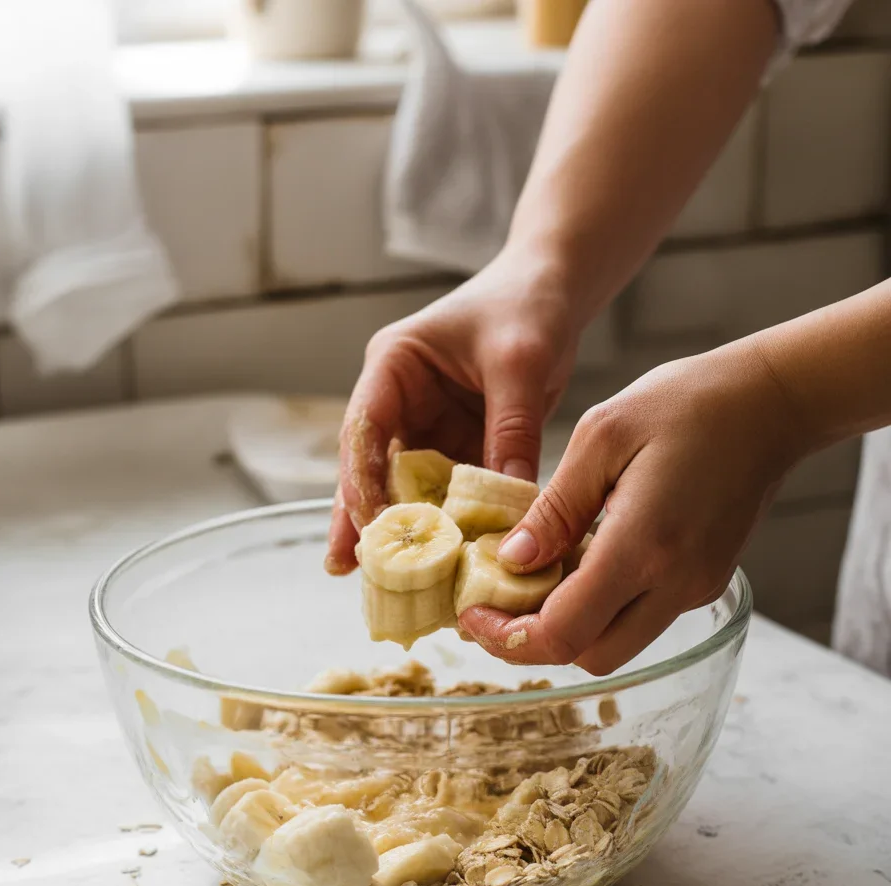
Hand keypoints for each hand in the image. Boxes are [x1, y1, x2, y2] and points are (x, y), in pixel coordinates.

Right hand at [325, 249, 582, 573]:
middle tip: (347, 569)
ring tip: (384, 581)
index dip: (360, 479)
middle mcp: (398, 400)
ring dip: (400, 530)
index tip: (368, 527)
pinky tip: (440, 563)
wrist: (554, 290)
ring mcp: (424, 426)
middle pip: (370, 466)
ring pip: (402, 486)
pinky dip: (443, 525)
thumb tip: (512, 506)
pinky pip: (442, 492)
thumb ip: (512, 432)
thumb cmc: (528, 307)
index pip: (365, 428)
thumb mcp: (520, 365)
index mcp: (394, 365)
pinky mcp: (453, 446)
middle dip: (361, 517)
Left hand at [460, 340, 803, 674]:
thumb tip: (511, 562)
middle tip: (492, 608)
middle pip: (591, 657)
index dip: (508, 637)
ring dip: (567, 628)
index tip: (472, 614)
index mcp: (644, 545)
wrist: (770, 402)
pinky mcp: (705, 582)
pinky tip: (575, 566)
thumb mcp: (601, 436)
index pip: (565, 632)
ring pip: (616, 644)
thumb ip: (554, 508)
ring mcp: (696, 588)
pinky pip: (641, 617)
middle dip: (533, 644)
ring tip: (526, 585)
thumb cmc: (685, 402)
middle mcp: (676, 583)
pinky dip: (600, 608)